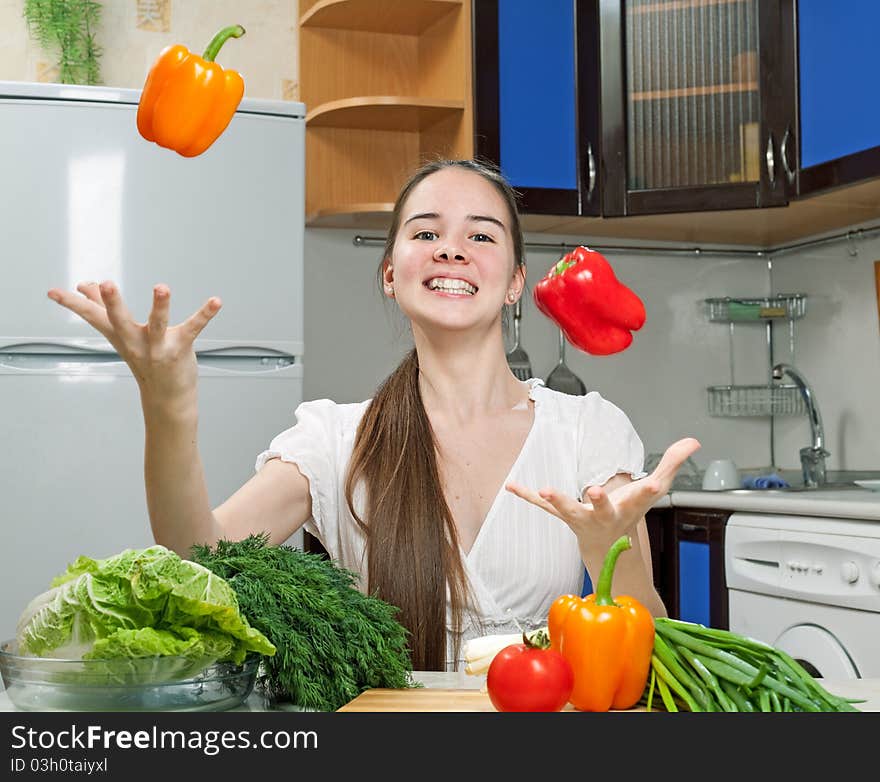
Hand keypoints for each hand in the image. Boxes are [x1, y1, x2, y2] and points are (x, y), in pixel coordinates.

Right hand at [47, 281, 221, 405]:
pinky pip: (193, 329)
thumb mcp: (123, 336)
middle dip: (112, 303)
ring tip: (162, 287)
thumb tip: (88, 286)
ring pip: (157, 325)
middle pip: (119, 321)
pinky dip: (205, 314)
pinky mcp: (180, 350)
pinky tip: (216, 301)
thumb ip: (107, 310)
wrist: (167, 400)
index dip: (72, 305)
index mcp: (120, 336)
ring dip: (160, 306)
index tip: (52, 291)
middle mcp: (135, 342)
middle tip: (106, 284)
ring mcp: (158, 348)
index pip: (92, 317)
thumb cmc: (146, 362)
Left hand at [505, 437, 700, 545]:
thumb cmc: (630, 512)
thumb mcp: (654, 490)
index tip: (651, 482)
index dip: (647, 489)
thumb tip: (694, 441)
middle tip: (595, 491)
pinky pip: (543, 509)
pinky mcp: (563, 516)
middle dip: (601, 502)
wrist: (609, 547)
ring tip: (544, 490)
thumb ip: (672, 463)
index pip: (643, 497)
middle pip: (603, 509)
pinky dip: (526, 497)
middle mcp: (606, 515)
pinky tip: (510, 486)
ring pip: (569, 512)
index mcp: (630, 507)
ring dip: (557, 502)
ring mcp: (582, 518)